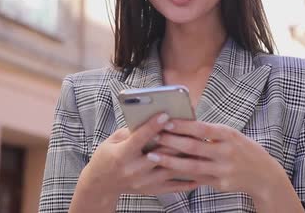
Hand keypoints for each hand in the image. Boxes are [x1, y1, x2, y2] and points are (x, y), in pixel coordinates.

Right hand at [78, 113, 198, 196]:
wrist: (101, 184)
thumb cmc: (107, 156)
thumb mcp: (113, 140)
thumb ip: (132, 131)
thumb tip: (154, 120)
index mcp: (122, 155)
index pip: (140, 138)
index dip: (153, 126)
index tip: (166, 114)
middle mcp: (134, 170)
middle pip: (160, 154)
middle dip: (178, 141)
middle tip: (193, 129)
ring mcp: (144, 182)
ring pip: (171, 170)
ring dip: (188, 160)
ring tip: (203, 149)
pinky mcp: (152, 190)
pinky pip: (174, 186)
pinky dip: (189, 180)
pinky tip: (201, 172)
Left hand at [147, 120, 288, 194]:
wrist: (264, 175)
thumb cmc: (243, 150)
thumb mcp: (232, 135)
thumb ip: (211, 132)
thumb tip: (184, 123)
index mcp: (229, 135)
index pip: (202, 128)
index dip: (183, 125)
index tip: (166, 121)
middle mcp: (227, 152)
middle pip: (194, 147)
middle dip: (171, 142)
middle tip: (154, 136)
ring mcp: (223, 170)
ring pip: (191, 166)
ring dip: (170, 161)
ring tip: (153, 155)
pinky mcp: (220, 184)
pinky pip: (196, 178)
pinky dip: (180, 174)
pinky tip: (166, 170)